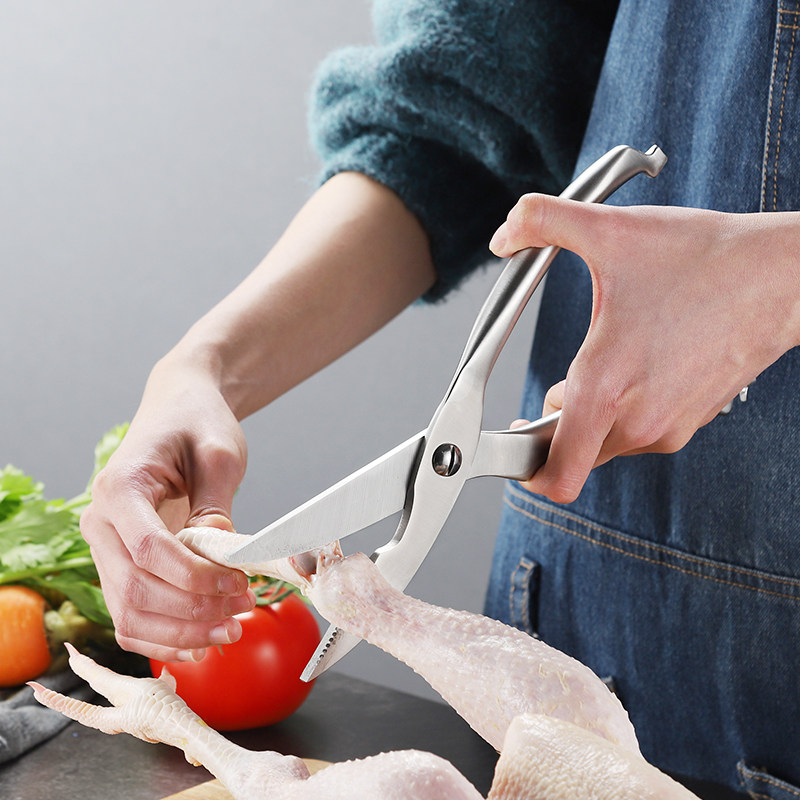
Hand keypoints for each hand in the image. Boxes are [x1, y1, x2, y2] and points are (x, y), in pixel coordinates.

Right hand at [81, 358, 254, 661]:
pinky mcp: (120, 563)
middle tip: (242, 610)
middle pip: (135, 590)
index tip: (238, 584)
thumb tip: (221, 557)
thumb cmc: (198, 423)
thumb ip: (216, 506)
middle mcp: (101, 521)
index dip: (194, 578)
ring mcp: (105, 546)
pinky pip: (130, 616)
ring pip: (128, 614)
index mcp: (120, 488)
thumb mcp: (220, 453)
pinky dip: (163, 637)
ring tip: (229, 631)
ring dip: (180, 633)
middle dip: (193, 611)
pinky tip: (200, 642)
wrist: (178, 409)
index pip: (148, 550)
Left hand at [490, 195, 799, 502]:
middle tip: (556, 382)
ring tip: (607, 359)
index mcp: (605, 387)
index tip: (511, 442)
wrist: (783, 275)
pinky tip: (639, 362)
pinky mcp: (691, 422)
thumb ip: (541, 223)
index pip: (556, 474)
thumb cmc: (706, 260)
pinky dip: (625, 410)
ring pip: (605, 443)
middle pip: (572, 454)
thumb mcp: (611, 230)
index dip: (524, 471)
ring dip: (590, 415)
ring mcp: (668, 427)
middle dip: (554, 423)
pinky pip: (638, 431)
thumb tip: (504, 234)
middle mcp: (637, 420)